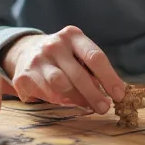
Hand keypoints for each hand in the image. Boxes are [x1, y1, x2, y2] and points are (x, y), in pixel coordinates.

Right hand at [0, 26, 125, 112]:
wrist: (25, 50)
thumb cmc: (62, 56)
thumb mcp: (77, 54)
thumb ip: (92, 70)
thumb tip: (114, 94)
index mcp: (72, 36)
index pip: (95, 57)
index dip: (109, 78)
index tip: (120, 95)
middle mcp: (54, 45)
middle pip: (79, 74)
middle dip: (94, 95)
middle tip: (104, 108)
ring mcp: (37, 60)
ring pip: (61, 85)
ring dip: (77, 99)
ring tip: (87, 106)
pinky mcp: (24, 76)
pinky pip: (46, 94)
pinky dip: (57, 101)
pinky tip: (63, 101)